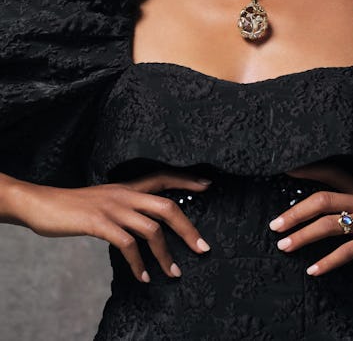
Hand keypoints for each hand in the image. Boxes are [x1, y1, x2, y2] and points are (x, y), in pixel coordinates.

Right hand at [8, 168, 212, 282]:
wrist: (44, 204)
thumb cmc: (75, 206)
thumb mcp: (106, 200)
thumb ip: (126, 206)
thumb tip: (149, 224)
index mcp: (128, 186)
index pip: (163, 177)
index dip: (186, 181)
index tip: (207, 186)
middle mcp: (125, 194)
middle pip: (166, 206)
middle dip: (188, 228)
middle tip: (202, 248)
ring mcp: (113, 208)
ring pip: (151, 229)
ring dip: (165, 255)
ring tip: (174, 273)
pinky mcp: (99, 223)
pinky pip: (127, 245)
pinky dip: (138, 263)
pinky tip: (142, 276)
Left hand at [268, 161, 352, 275]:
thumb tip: (333, 211)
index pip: (331, 173)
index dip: (308, 170)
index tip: (285, 170)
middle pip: (322, 199)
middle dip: (295, 212)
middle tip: (274, 224)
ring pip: (329, 223)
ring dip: (303, 236)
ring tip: (284, 246)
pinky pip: (347, 251)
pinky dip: (327, 261)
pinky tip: (313, 270)